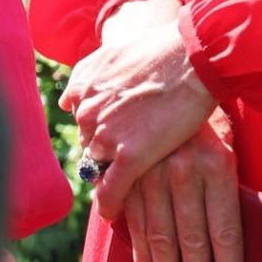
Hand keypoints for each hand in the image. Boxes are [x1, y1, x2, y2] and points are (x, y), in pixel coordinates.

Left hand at [61, 18, 215, 220]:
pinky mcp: (130, 157)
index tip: (110, 142)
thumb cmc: (167, 48)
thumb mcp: (116, 51)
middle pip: (88, 145)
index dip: (99, 132)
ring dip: (107, 178)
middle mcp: (88, 111)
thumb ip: (89, 75)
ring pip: (97, 169)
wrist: (194, 55)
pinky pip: (110, 192)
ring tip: (120, 189)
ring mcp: (107, 135)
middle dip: (103, 153)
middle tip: (123, 161)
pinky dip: (110, 205)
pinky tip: (113, 213)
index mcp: (84, 85)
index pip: (82, 121)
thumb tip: (67, 99)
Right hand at [124, 109, 244, 261]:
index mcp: (218, 163)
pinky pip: (133, 219)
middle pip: (193, 239)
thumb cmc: (207, 111)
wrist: (169, 67)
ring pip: (160, 235)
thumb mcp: (228, 138)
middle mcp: (185, 170)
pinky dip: (138, 250)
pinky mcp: (128, 172)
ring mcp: (153, 172)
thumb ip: (227, 181)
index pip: (226, 229)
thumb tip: (232, 233)